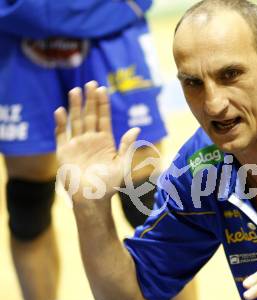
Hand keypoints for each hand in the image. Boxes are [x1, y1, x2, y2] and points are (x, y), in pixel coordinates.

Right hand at [54, 81, 139, 202]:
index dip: (103, 104)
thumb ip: (127, 146)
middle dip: (89, 100)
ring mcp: (76, 145)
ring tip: (75, 91)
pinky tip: (60, 111)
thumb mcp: (123, 165)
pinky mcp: (64, 152)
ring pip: (75, 121)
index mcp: (105, 142)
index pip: (104, 118)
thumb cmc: (109, 186)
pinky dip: (60, 123)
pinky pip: (61, 135)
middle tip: (90, 83)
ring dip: (75, 106)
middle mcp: (90, 140)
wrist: (92, 200)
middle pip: (89, 115)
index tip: (102, 89)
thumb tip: (136, 128)